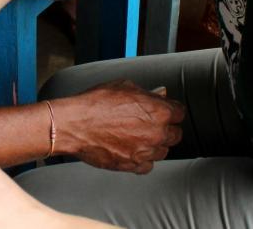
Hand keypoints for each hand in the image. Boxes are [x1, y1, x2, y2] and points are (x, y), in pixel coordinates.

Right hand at [58, 80, 184, 173]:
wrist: (73, 124)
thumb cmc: (94, 103)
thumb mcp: (122, 87)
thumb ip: (146, 92)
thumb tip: (160, 94)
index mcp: (158, 111)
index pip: (179, 113)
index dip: (170, 110)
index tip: (164, 111)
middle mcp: (157, 133)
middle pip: (175, 134)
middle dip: (165, 128)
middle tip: (148, 123)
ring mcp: (146, 152)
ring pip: (163, 151)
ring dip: (154, 145)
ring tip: (136, 136)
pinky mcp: (133, 166)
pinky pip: (148, 165)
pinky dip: (142, 159)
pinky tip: (130, 148)